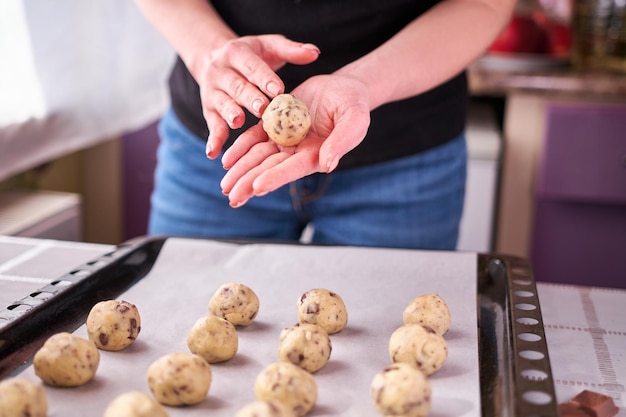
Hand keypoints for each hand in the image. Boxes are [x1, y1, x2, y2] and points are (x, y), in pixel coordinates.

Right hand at [198, 34, 320, 158]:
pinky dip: (214, 139)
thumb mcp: (269, 46)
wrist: (212, 57)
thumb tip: (315, 52)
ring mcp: (213, 92)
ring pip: (222, 103)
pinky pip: (212, 125)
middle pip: (236, 86)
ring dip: (230, 113)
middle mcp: (221, 71)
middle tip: (262, 109)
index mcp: (237, 53)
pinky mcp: (209, 110)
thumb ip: (291, 50)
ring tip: (238, 122)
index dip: (264, 77)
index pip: (252, 66)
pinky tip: (215, 152)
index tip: (278, 89)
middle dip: (249, 97)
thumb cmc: (252, 55)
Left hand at [220, 74, 370, 207]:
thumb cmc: (355, 106)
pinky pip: (254, 138)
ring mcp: (285, 139)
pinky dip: (240, 148)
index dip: (275, 177)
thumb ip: (341, 141)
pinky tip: (226, 160)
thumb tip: (328, 165)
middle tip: (231, 196)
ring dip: (241, 170)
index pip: (293, 169)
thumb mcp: (354, 120)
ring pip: (258, 157)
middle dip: (249, 183)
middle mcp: (298, 151)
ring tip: (224, 186)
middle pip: (270, 168)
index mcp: (316, 154)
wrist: (345, 87)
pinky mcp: (275, 124)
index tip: (257, 187)